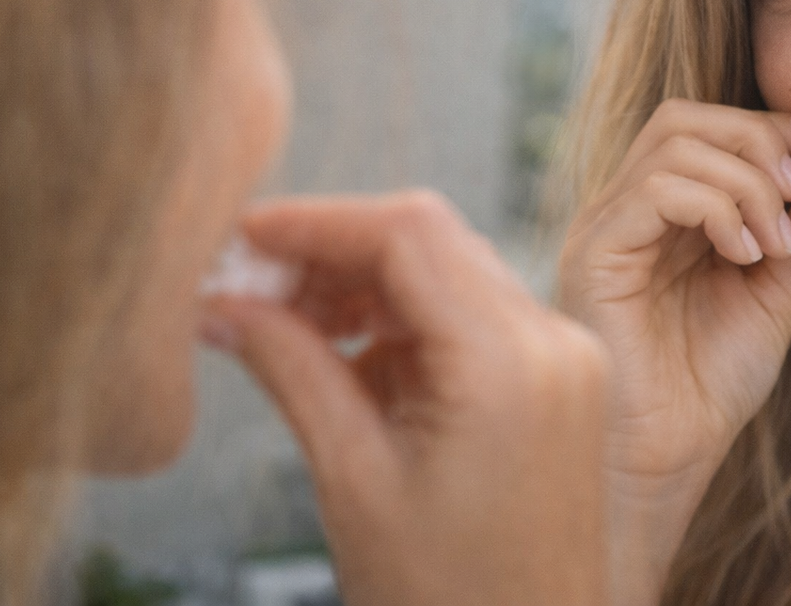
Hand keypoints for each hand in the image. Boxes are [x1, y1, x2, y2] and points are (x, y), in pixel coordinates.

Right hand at [202, 193, 607, 605]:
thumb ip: (292, 368)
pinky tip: (350, 358)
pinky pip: (477, 316)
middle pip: (434, 240)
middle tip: (252, 287)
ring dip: (369, 284)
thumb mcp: (352, 479)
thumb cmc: (443, 602)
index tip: (243, 237)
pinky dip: (409, 321)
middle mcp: (555, 343)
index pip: (408, 234)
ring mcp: (567, 360)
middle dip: (336, 252)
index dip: (316, 222)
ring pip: (454, 271)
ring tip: (289, 326)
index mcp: (510, 363)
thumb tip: (223, 302)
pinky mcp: (562, 382)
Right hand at [557, 100, 790, 604]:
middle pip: (683, 118)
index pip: (704, 127)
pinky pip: (656, 191)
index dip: (766, 122)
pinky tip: (742, 255)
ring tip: (776, 244)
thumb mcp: (778, 292)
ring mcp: (606, 228)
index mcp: (664, 212)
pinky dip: (716, 207)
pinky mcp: (595, 253)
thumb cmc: (711, 385)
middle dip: (756, 139)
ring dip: (746, 182)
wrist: (667, 457)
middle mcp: (626, 209)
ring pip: (674, 145)